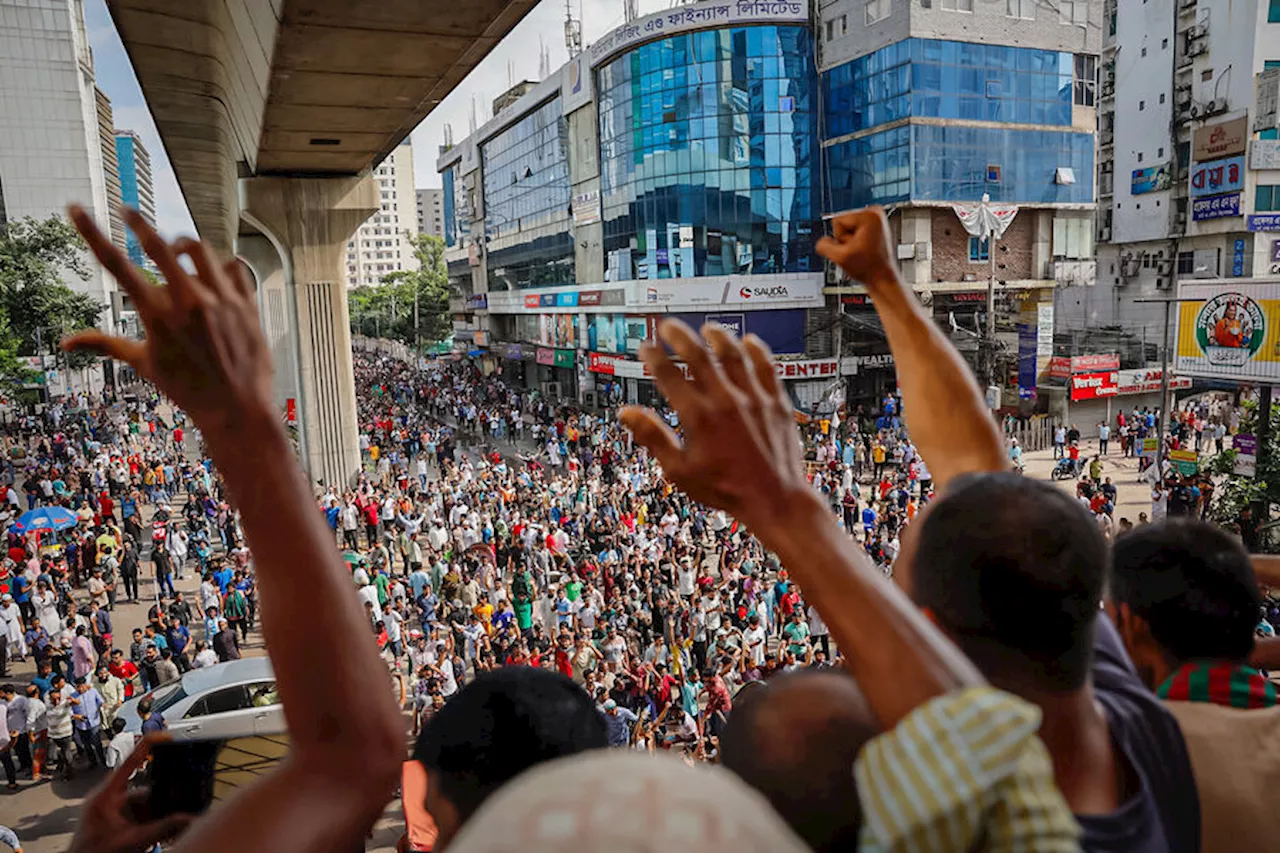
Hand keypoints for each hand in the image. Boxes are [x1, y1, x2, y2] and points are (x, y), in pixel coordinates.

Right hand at [62, 206, 274, 438]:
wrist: (237, 408)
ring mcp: (220, 301)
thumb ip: (106, 345)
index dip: (91, 232)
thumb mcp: (144, 364)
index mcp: (157, 315)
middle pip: (158, 245)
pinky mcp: (247, 304)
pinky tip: (215, 273)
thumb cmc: (189, 389)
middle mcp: (189, 303)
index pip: (116, 265)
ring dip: (183, 246)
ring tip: (178, 252)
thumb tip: (68, 342)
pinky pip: (235, 267)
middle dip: (138, 223)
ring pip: (200, 249)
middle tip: (129, 212)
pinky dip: (222, 265)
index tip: (77, 209)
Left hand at [69, 738, 191, 852]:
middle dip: (161, 801)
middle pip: (144, 789)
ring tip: (165, 830)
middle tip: (176, 807)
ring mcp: (112, 812)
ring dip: (156, 817)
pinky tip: (160, 836)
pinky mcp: (116, 823)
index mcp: (106, 795)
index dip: (148, 746)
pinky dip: (151, 824)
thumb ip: (162, 829)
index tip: (166, 736)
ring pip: (144, 805)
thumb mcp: (132, 841)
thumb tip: (188, 819)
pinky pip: (139, 817)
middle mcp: (108, 799)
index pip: (130, 762)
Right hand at [619, 320, 810, 540]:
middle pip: (698, 355)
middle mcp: (726, 401)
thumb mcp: (680, 470)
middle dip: (680, 336)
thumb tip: (627, 414)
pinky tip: (748, 342)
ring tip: (707, 329)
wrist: (775, 499)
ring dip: (718, 337)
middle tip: (668, 327)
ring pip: (734, 355)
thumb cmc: (727, 489)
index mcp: (699, 417)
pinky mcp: (777, 402)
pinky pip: (766, 367)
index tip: (646, 347)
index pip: (669, 375)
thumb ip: (653, 437)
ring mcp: (754, 399)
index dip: (653, 356)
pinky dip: (756, 351)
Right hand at [815, 207, 899, 295]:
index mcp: (869, 215)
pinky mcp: (874, 224)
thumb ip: (823, 246)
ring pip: (846, 227)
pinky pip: (852, 229)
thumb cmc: (868, 268)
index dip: (840, 238)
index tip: (854, 248)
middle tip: (858, 251)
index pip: (837, 221)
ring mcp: (875, 218)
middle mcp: (875, 212)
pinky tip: (864, 248)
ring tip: (862, 250)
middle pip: (841, 222)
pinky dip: (855, 240)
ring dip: (850, 241)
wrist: (881, 277)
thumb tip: (822, 241)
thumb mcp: (840, 258)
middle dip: (845, 239)